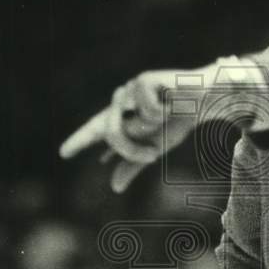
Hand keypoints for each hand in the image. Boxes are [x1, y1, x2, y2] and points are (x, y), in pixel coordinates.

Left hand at [58, 69, 200, 192]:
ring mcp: (130, 89)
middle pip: (111, 133)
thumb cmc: (180, 121)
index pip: (96, 130)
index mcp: (122, 117)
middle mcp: (121, 102)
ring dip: (152, 130)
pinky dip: (163, 112)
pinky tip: (172, 102)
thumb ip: (133, 164)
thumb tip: (114, 187)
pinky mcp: (143, 81)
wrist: (205, 100)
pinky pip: (146, 111)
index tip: (63, 153)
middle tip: (153, 155)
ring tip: (169, 116)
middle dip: (132, 149)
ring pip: (129, 124)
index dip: (79, 141)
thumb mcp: (155, 147)